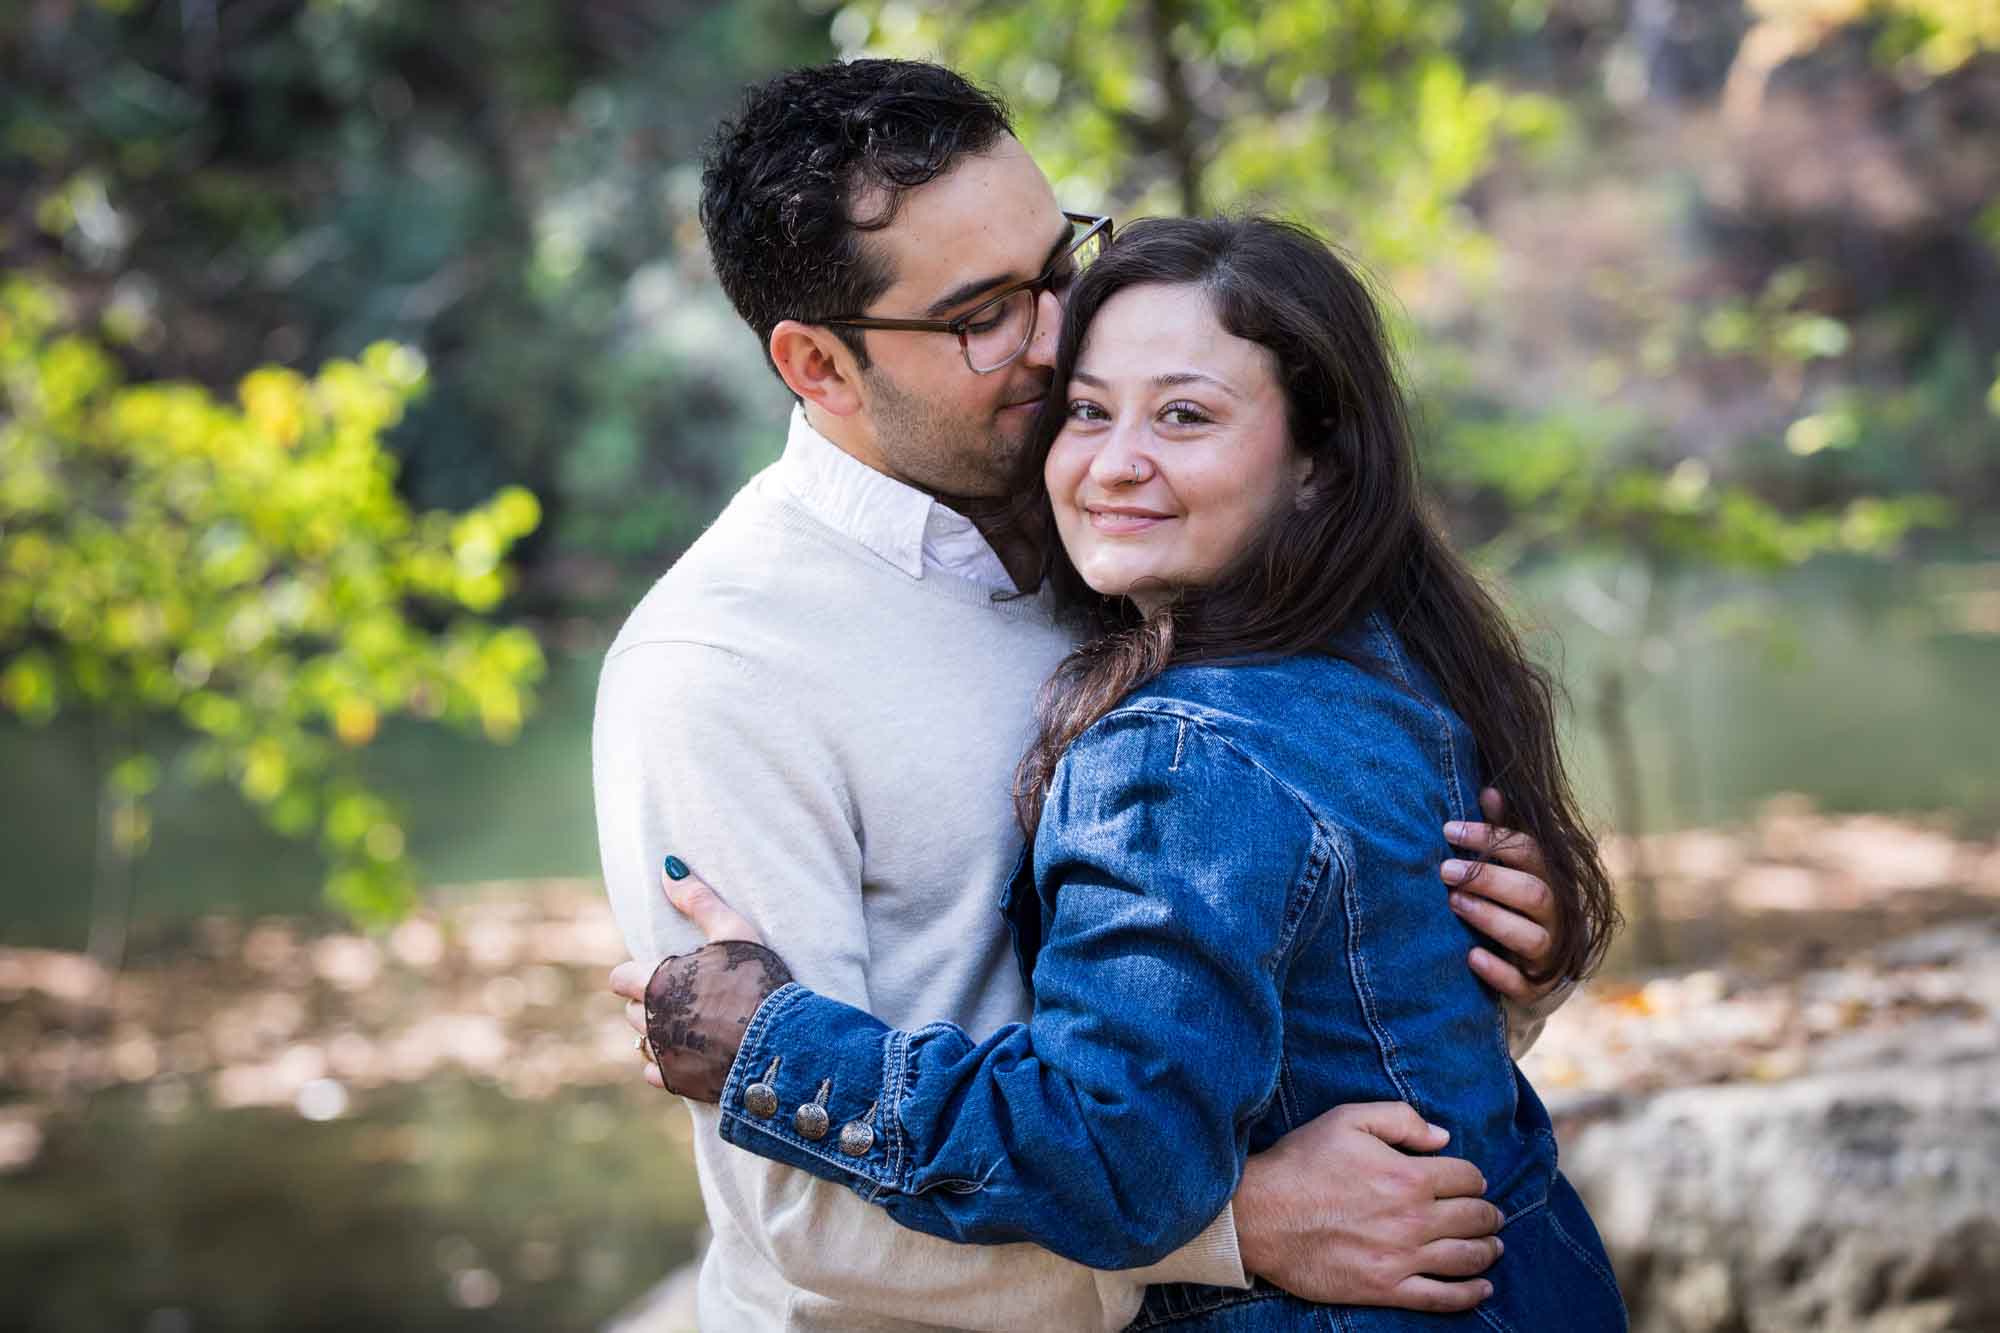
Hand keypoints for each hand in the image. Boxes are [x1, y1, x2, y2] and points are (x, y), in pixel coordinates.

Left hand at [610, 858, 790, 1098]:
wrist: (784, 1041)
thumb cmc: (758, 981)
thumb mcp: (733, 931)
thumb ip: (698, 900)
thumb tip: (669, 867)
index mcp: (655, 982)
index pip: (620, 979)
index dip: (638, 975)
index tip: (664, 974)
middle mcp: (650, 1021)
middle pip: (631, 1012)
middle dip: (650, 1004)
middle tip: (686, 997)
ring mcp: (663, 1055)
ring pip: (642, 1044)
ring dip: (658, 1034)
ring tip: (692, 1025)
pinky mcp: (678, 1082)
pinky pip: (657, 1075)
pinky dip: (669, 1065)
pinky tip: (693, 1054)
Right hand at [1233, 1102, 1501, 1310]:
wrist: (1260, 1214)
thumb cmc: (1302, 1162)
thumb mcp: (1347, 1119)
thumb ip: (1401, 1119)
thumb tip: (1443, 1137)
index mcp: (1407, 1176)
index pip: (1466, 1178)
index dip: (1474, 1177)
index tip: (1471, 1180)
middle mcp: (1412, 1220)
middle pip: (1473, 1218)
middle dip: (1488, 1214)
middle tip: (1492, 1215)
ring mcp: (1401, 1258)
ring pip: (1465, 1259)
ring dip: (1487, 1251)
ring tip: (1494, 1247)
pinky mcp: (1385, 1288)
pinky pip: (1441, 1298)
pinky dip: (1469, 1295)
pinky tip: (1483, 1289)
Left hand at [1443, 788, 1562, 1004]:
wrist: (1538, 966)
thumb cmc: (1519, 902)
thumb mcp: (1516, 867)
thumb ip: (1504, 833)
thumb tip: (1489, 790)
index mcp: (1552, 879)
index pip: (1529, 851)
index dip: (1490, 838)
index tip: (1448, 829)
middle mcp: (1558, 915)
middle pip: (1533, 893)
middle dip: (1488, 879)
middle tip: (1444, 870)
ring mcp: (1551, 953)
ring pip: (1530, 936)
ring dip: (1491, 918)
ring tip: (1453, 902)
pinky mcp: (1537, 988)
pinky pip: (1523, 983)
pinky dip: (1499, 972)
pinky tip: (1471, 958)